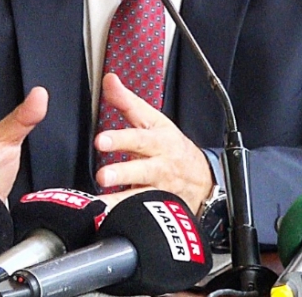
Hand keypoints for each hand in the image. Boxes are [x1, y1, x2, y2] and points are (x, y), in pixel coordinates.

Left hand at [94, 73, 212, 213]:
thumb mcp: (152, 119)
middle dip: (123, 171)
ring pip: (143, 195)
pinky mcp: (159, 207)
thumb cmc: (169, 144)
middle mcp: (160, 163)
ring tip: (101, 204)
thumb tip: (109, 80)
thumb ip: (127, 101)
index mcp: (158, 139)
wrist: (201, 178)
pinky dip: (129, 218)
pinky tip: (111, 221)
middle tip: (103, 175)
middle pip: (143, 167)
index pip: (139, 135)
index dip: (120, 138)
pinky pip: (145, 214)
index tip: (100, 140)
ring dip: (121, 200)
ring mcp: (160, 188)